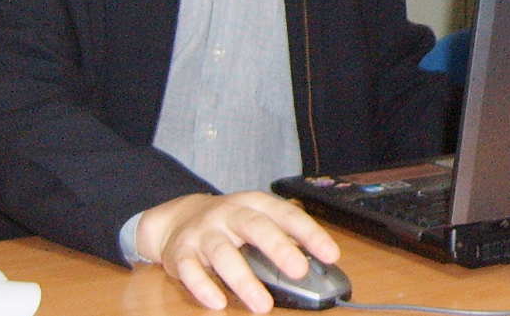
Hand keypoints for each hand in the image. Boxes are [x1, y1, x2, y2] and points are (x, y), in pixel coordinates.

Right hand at [135, 191, 339, 311]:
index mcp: (255, 204)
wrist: (179, 217)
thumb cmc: (229, 222)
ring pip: (223, 253)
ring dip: (244, 280)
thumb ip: (282, 236)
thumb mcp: (256, 219)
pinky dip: (203, 287)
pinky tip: (218, 303)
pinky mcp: (181, 252)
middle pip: (256, 227)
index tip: (330, 254)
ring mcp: (204, 232)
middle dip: (278, 248)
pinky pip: (190, 270)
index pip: (287, 215)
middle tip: (299, 271)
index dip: (310, 233)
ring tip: (262, 305)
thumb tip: (314, 262)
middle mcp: (230, 213)